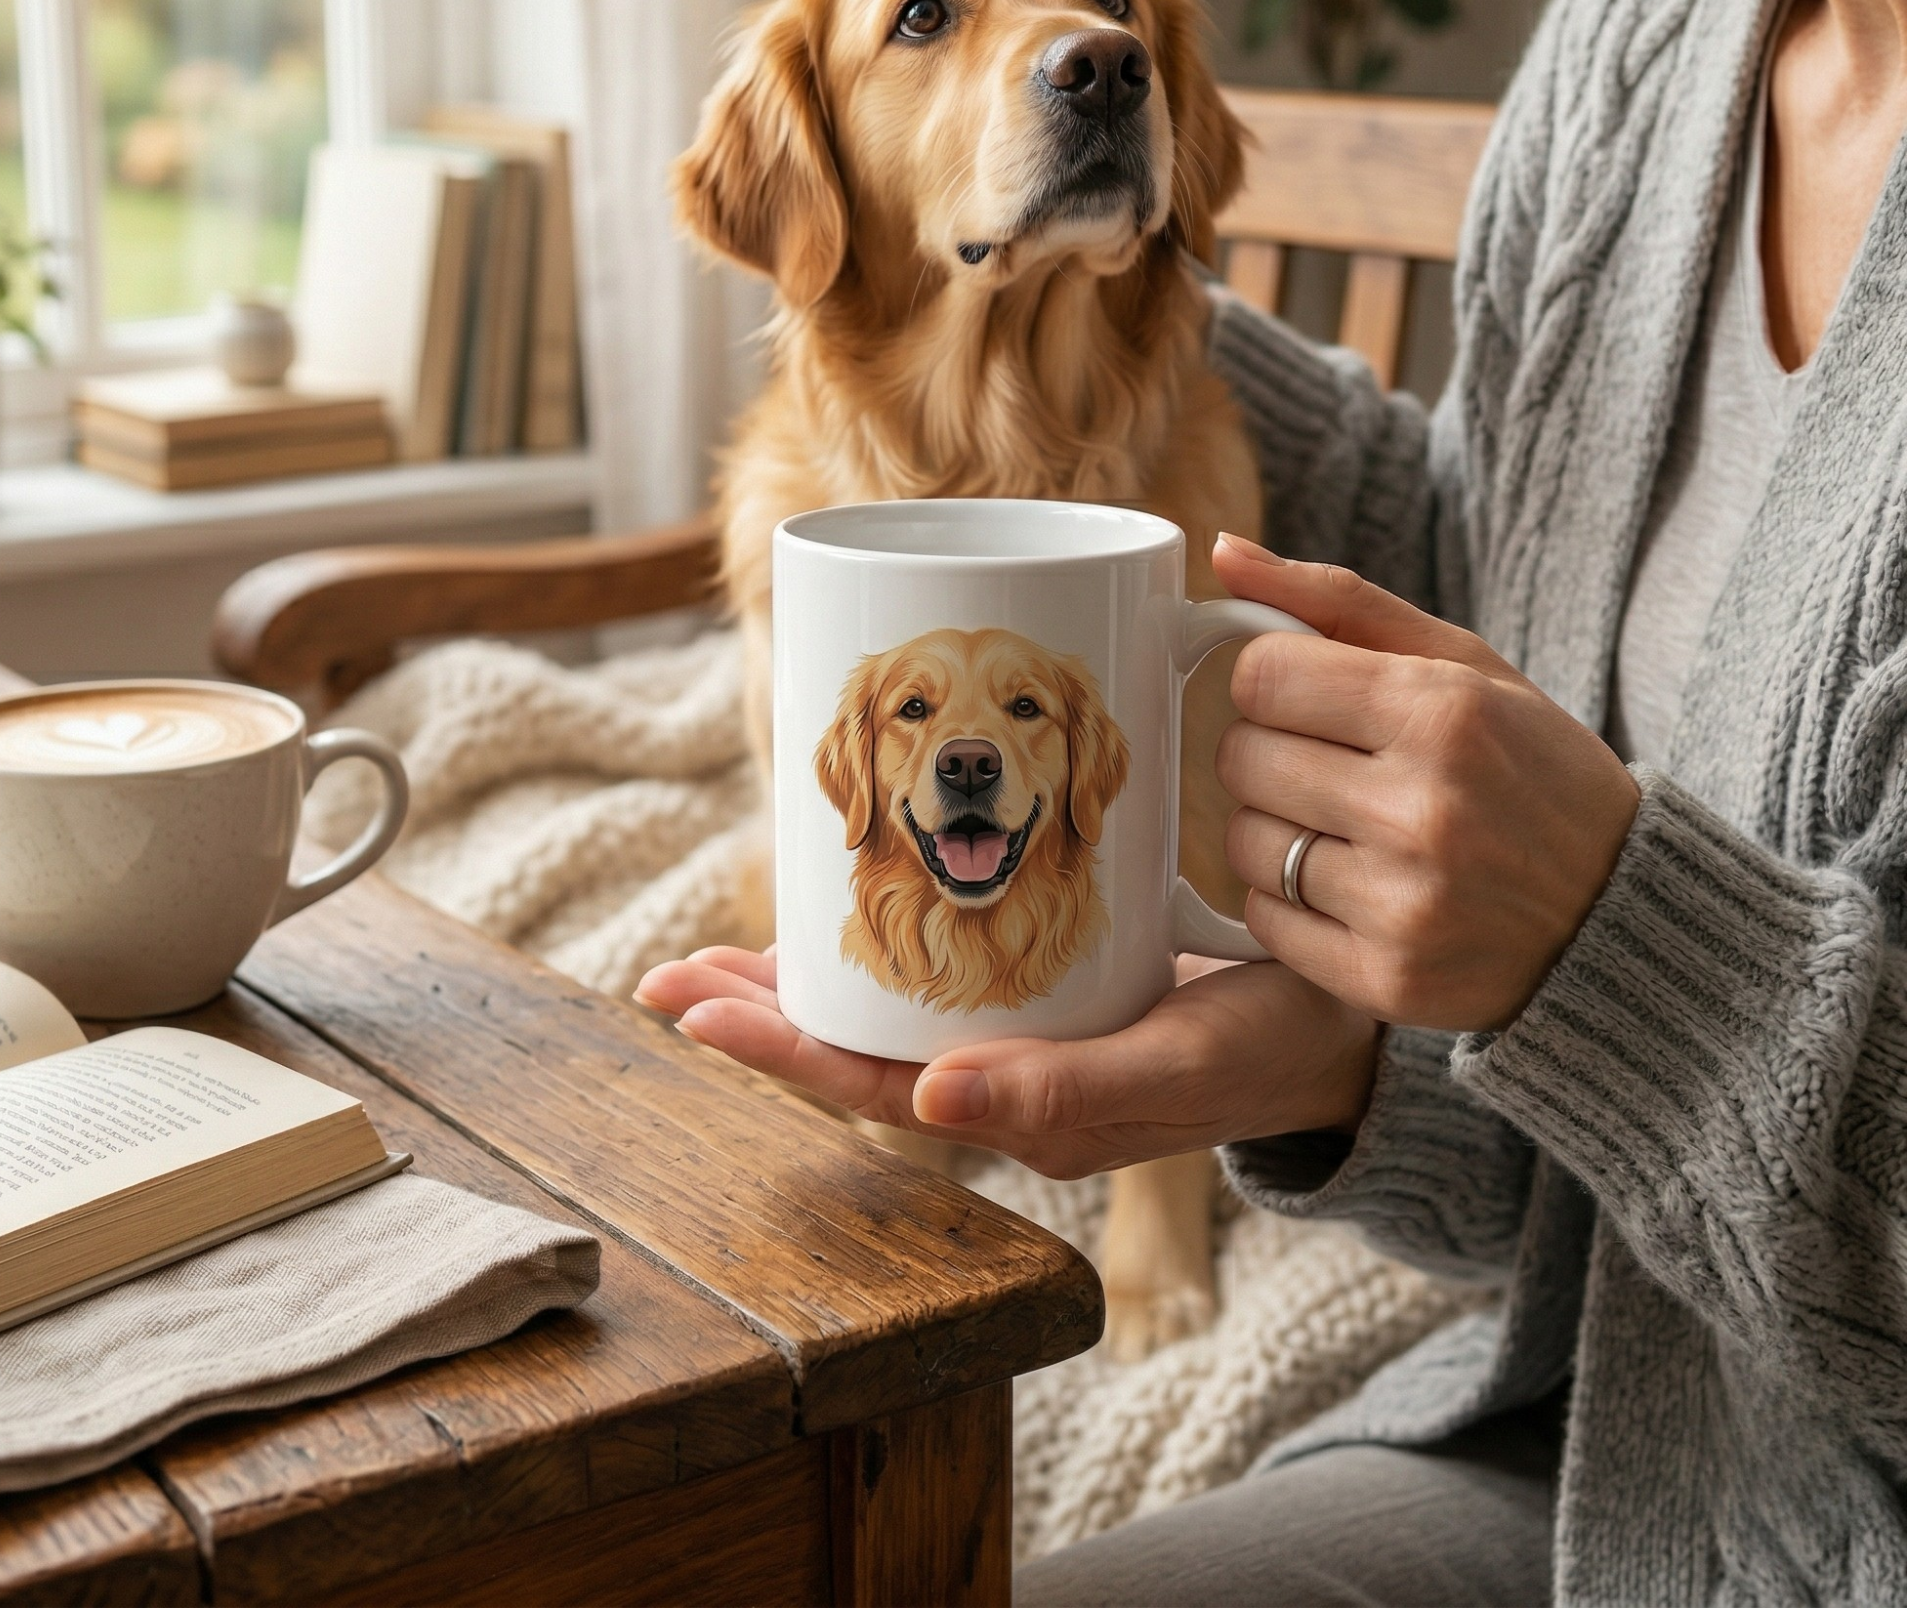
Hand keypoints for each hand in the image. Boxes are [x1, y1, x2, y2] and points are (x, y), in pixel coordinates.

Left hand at [634, 946, 1379, 1177]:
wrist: (1350, 1021)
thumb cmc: (1276, 1043)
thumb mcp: (1183, 1063)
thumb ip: (1067, 1094)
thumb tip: (922, 1098)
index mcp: (1023, 1109)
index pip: (868, 1082)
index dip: (777, 1046)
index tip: (690, 1003)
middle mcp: (1005, 1077)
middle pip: (854, 1048)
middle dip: (760, 1013)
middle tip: (666, 974)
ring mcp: (1023, 1033)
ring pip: (888, 1011)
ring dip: (801, 980)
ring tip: (717, 955)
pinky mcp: (1051, 986)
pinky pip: (942, 977)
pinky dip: (880, 940)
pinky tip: (848, 907)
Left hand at [1212, 535, 1640, 1031]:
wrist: (1621, 916)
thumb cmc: (1529, 770)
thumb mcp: (1463, 665)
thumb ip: (1336, 601)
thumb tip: (1220, 552)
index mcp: (1444, 712)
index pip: (1260, 676)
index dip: (1274, 682)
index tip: (1313, 699)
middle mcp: (1423, 808)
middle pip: (1241, 757)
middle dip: (1271, 754)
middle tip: (1335, 767)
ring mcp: (1405, 902)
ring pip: (1243, 841)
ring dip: (1275, 830)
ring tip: (1350, 830)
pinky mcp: (1386, 979)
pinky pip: (1263, 919)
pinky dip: (1288, 902)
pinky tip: (1352, 888)